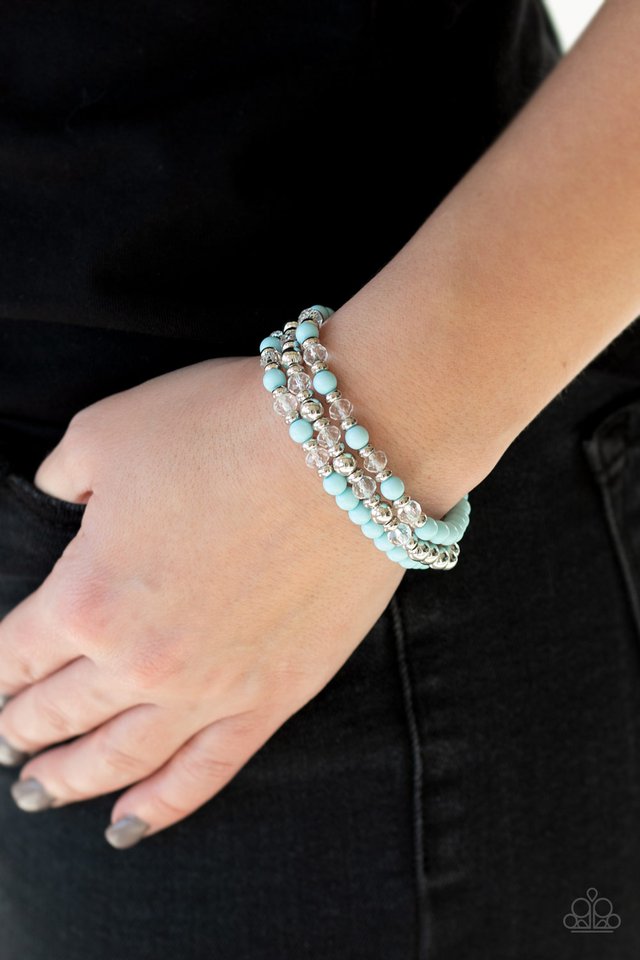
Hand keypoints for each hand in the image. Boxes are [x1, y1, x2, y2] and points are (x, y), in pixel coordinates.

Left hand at [0, 354, 407, 846]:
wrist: (346, 446)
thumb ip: (63, 478)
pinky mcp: (272, 699)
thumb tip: (64, 500)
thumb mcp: (106, 432)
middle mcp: (138, 662)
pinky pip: (204, 773)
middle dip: (19, 729)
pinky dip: (159, 806)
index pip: (13, 656)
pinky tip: (126, 827)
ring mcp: (209, 691)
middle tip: (4, 741)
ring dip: (69, 781)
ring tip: (37, 794)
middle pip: (58, 714)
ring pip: (120, 760)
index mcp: (86, 598)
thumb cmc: (223, 427)